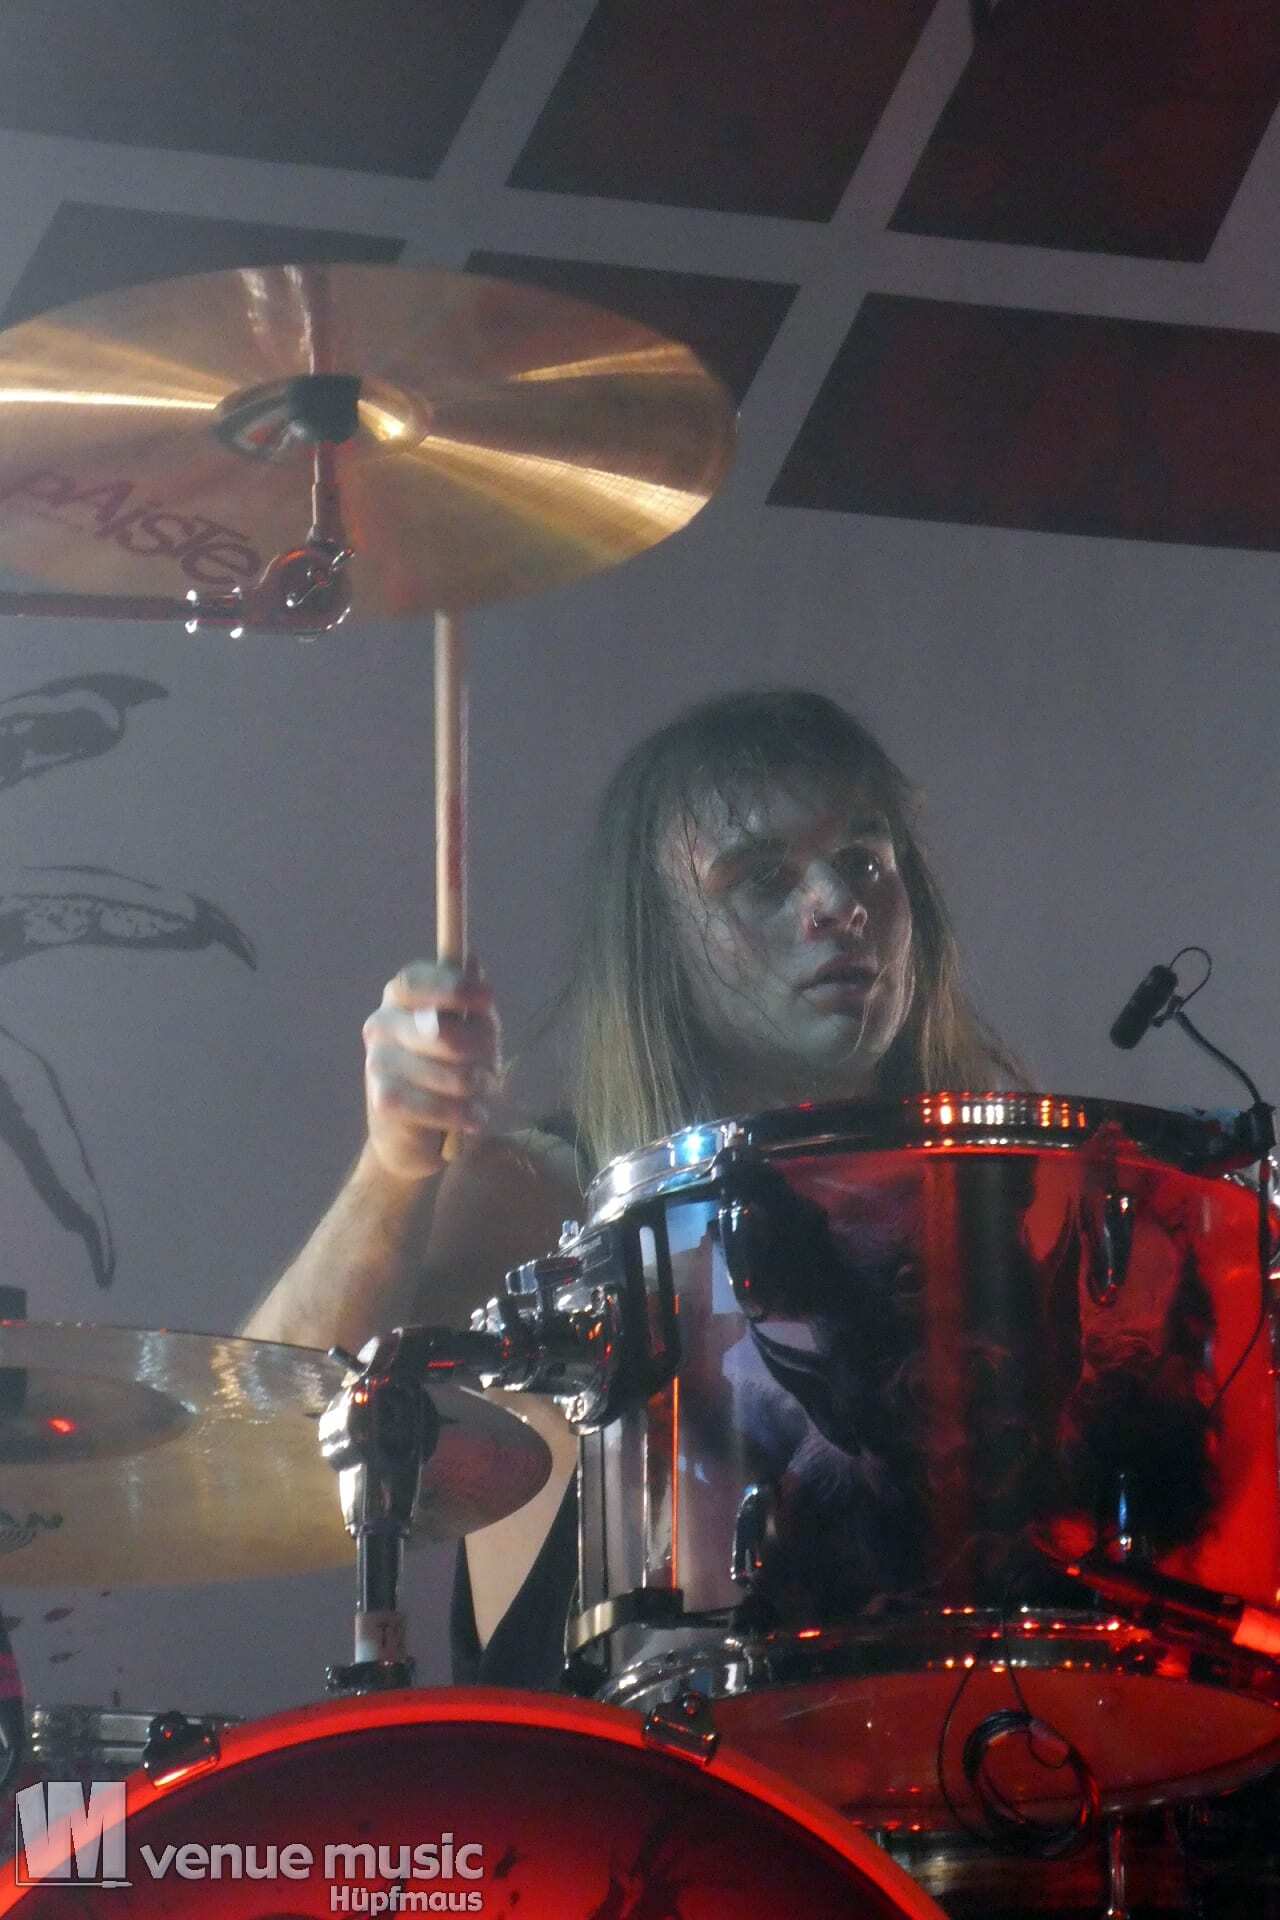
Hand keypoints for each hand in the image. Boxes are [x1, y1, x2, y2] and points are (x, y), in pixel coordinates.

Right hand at [362, 958, 500, 1179]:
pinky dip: (465, 1114)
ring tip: (477, 1094)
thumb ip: (471, 1002)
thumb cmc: (453, 1071)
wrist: (422, 1136)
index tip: (488, 998)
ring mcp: (377, 1062)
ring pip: (453, 1074)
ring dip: (478, 1088)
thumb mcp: (472, 1031)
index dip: (453, 988)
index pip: (416, 981)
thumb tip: (472, 960)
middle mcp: (381, 1024)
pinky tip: (469, 1117)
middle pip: (443, 1031)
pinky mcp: (382, 1100)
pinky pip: (442, 1105)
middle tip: (490, 1067)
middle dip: (482, 1052)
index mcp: (400, 997)